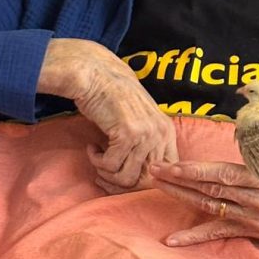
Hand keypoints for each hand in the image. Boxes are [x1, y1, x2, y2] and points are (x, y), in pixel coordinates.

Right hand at [37, 38, 177, 188]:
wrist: (96, 75)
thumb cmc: (113, 98)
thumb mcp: (140, 120)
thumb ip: (146, 144)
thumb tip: (140, 179)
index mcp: (167, 132)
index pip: (165, 173)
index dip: (142, 182)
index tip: (121, 176)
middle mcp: (161, 134)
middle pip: (144, 180)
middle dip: (119, 182)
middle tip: (102, 173)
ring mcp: (145, 135)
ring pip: (126, 177)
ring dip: (106, 172)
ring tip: (98, 158)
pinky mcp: (127, 135)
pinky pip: (110, 165)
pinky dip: (96, 160)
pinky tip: (92, 147)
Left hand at [147, 154, 258, 245]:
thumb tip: (253, 126)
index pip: (222, 174)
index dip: (194, 171)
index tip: (171, 164)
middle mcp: (256, 199)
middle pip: (209, 189)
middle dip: (177, 180)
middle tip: (152, 170)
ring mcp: (252, 217)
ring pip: (209, 207)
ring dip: (180, 198)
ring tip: (157, 187)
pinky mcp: (252, 231)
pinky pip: (219, 234)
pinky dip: (194, 237)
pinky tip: (172, 240)